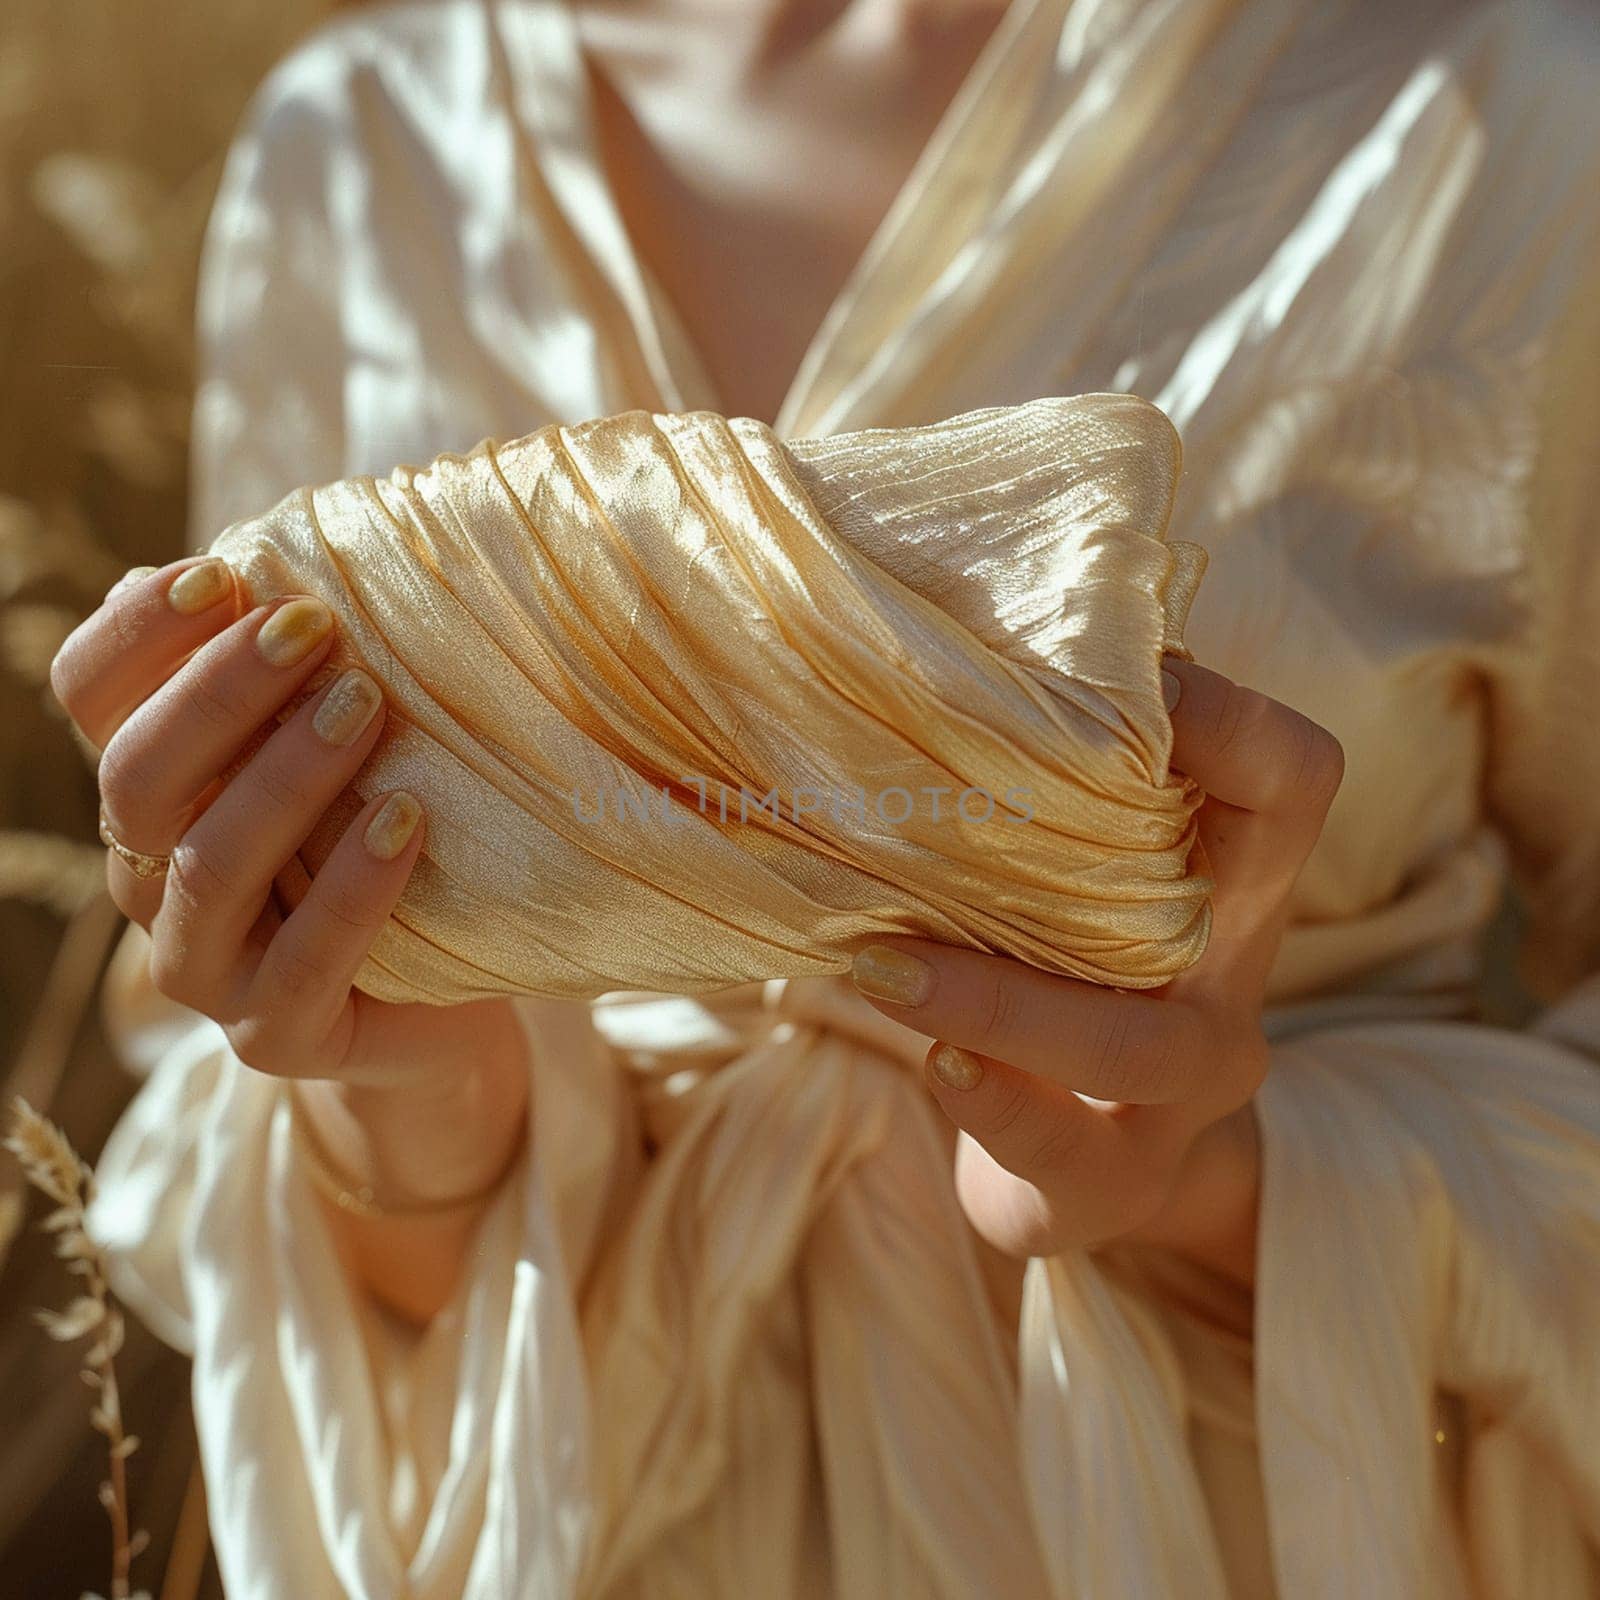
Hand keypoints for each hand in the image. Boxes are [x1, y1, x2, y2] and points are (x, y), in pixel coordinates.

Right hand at [51, 557, 527, 1214]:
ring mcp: (205, 969)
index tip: (219, 573)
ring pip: (205, 867)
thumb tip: (294, 561)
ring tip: (365, 706)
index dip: (137, 633)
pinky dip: (352, 888)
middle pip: (136, 777)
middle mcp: (150, 879)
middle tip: (313, 631)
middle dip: (217, 693)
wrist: (454, 999)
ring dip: (281, 777)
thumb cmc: (390, 843)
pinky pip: (302, 965)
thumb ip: (305, 677)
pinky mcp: (277, 1037)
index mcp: (151, 794)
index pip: (91, 698)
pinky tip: (406, 819)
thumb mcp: (346, 749)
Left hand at [849, 658, 1342, 1281]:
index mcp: (1229, 893)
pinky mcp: (1109, 1184)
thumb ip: (1039, 799)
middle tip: (949, 788)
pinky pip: (1062, 1150)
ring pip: (1133, 1051)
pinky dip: (990, 1100)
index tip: (1117, 676)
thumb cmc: (1064, 986)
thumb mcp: (1074, 889)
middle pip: (1231, 906)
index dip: (1223, 715)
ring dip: (1002, 1003)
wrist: (1090, 1165)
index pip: (1289, 777)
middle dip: (1098, 832)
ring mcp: (1179, 1100)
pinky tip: (936, 1062)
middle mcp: (1226, 992)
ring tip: (885, 968)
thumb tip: (938, 655)